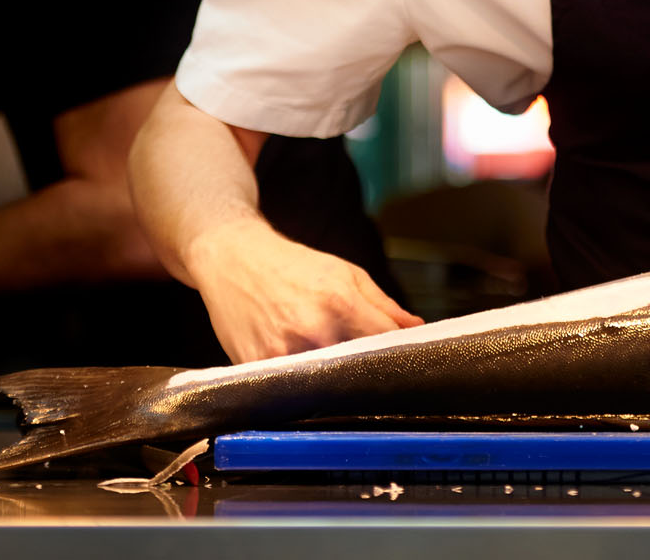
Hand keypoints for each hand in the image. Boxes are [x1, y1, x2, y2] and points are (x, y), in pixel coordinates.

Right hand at [186, 217, 421, 362]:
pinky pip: (290, 388)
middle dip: (367, 371)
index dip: (399, 354)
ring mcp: (282, 355)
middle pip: (357, 370)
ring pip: (325, 385)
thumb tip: (416, 329)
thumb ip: (384, 305)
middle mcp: (312, 332)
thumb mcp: (346, 273)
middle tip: (370, 370)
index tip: (406, 360)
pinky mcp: (257, 369)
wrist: (233, 260)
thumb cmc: (292, 265)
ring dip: (335, 382)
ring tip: (335, 369)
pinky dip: (302, 384)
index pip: (384, 344)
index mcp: (340, 304)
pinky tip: (304, 372)